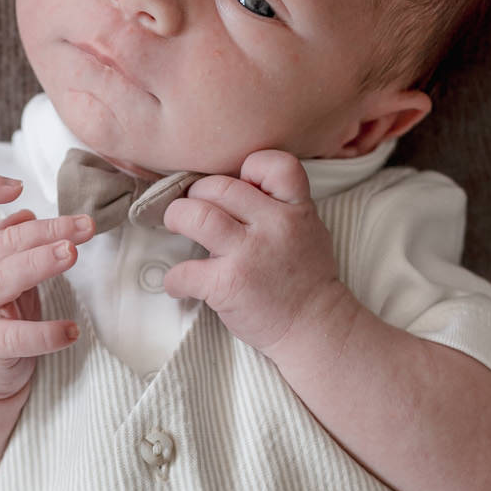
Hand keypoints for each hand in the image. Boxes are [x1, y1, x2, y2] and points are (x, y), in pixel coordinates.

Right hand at [0, 175, 97, 401]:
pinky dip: (47, 333)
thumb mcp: (1, 272)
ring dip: (41, 262)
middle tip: (85, 226)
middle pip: (5, 241)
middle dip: (49, 229)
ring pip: (7, 277)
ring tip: (71, 254)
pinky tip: (72, 331)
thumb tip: (27, 214)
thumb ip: (10, 242)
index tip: (19, 186)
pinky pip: (18, 336)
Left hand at [160, 151, 351, 360]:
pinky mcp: (229, 285)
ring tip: (177, 226)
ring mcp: (250, 255)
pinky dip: (175, 279)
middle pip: (219, 187)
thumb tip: (234, 188)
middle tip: (192, 209)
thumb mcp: (308, 228)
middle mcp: (274, 226)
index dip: (247, 168)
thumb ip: (280, 204)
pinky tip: (180, 284)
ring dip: (177, 218)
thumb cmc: (305, 278)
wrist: (315, 327)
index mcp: (296, 208)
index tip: (237, 185)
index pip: (272, 163)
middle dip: (196, 194)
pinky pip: (185, 271)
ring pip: (197, 216)